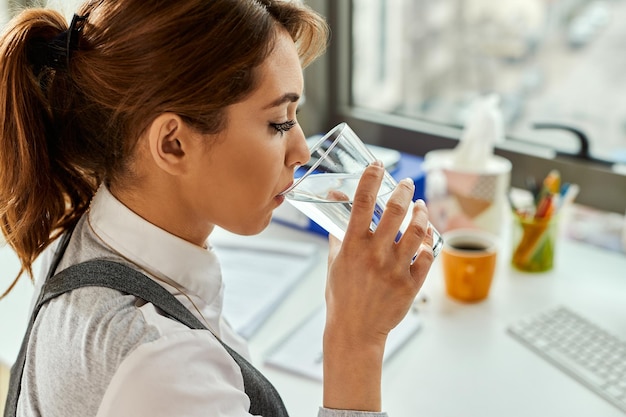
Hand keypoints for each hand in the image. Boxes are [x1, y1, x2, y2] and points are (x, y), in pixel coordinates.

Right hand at [322, 161, 433, 410]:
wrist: (355, 331)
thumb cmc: (342, 296)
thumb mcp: (334, 262)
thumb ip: (337, 231)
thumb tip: (335, 202)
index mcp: (352, 247)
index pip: (361, 203)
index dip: (370, 179)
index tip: (376, 165)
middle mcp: (375, 255)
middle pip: (395, 211)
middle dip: (403, 190)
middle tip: (405, 184)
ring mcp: (395, 270)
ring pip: (417, 230)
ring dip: (421, 213)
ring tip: (420, 206)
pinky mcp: (411, 284)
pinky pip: (428, 256)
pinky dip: (429, 242)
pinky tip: (426, 235)